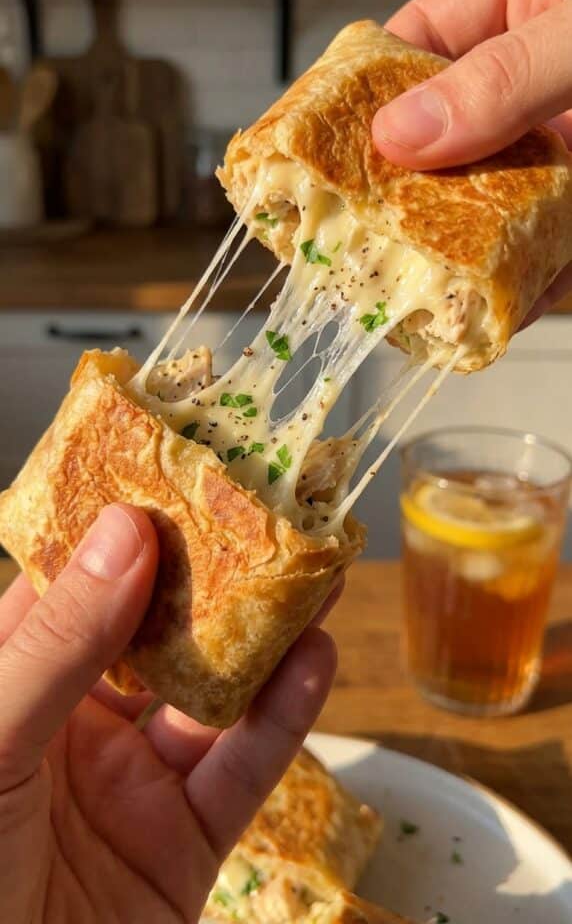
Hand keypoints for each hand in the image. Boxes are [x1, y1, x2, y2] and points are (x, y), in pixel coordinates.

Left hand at [0, 504, 336, 922]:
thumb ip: (58, 641)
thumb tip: (124, 535)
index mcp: (11, 685)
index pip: (72, 585)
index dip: (124, 526)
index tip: (177, 471)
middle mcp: (73, 725)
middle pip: (156, 632)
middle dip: (211, 574)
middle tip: (266, 511)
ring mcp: (130, 784)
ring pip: (210, 693)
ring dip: (263, 634)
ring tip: (312, 570)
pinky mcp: (183, 846)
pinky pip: (242, 771)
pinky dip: (284, 715)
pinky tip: (317, 658)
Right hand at [371, 0, 571, 320]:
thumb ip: (511, 74)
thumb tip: (405, 132)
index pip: (420, 41)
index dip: (364, 93)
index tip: (321, 145)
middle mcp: (548, 76)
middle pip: (448, 135)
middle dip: (405, 187)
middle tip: (359, 232)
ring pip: (496, 201)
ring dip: (461, 244)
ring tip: (418, 283)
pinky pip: (555, 249)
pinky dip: (532, 281)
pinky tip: (506, 305)